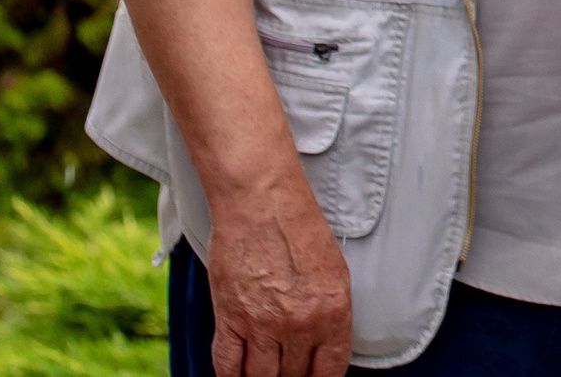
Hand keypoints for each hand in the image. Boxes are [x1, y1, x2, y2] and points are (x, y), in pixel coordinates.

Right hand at [204, 175, 353, 376]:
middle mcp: (300, 324)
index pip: (329, 372)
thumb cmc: (298, 226)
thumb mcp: (333, 271)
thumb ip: (330, 313)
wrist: (261, 201)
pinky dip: (230, 376)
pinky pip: (227, 366)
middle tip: (284, 370)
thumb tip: (322, 346)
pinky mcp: (230, 318)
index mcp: (333, 312)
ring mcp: (263, 324)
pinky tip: (236, 373)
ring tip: (263, 371)